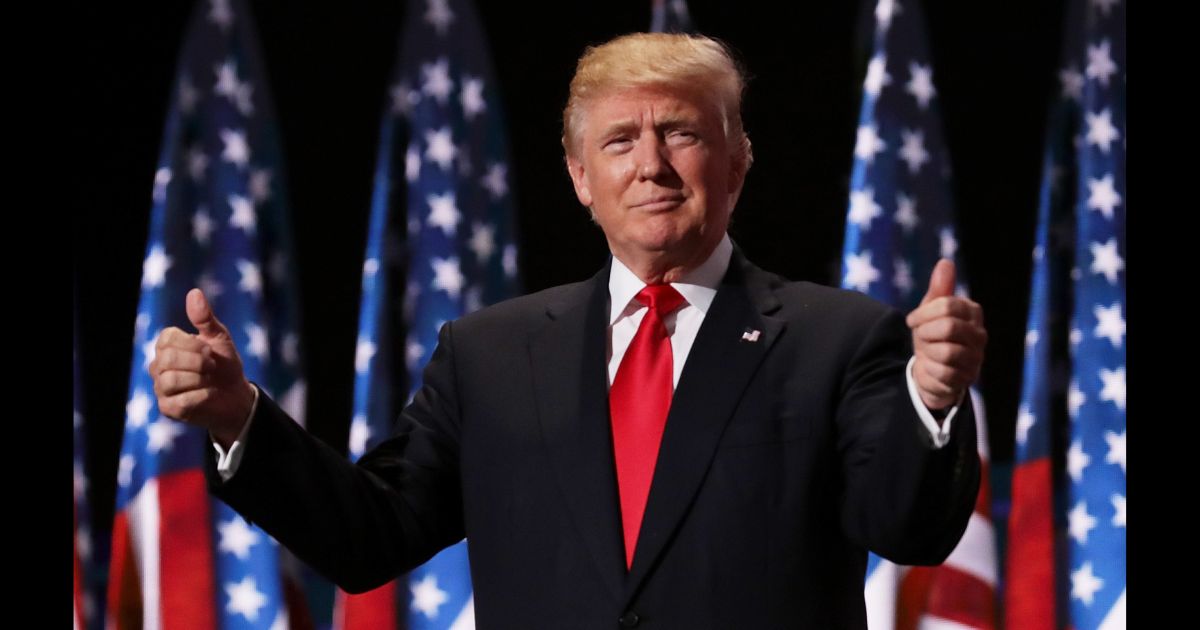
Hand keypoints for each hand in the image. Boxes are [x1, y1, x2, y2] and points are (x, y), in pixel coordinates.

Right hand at [148, 288, 255, 445]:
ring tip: (209, 380)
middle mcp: (158, 365)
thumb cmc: (224, 364)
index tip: (210, 350)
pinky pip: (179, 402)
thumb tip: (194, 292)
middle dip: (197, 362)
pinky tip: (208, 394)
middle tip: (212, 366)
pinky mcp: (168, 408)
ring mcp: (161, 388)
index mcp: (167, 345)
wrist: (236, 396)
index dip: (193, 345)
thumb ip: (205, 318)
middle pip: (167, 360)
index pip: (168, 338)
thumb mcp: (219, 338)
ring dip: (199, 379)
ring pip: (170, 380)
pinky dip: (200, 396)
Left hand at [905, 259, 986, 411]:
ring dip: (928, 351)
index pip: (947, 305)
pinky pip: (943, 372)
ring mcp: (976, 358)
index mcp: (972, 312)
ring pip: (947, 351)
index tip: (912, 321)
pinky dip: (929, 369)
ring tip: (928, 352)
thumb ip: (939, 288)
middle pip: (948, 326)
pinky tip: (930, 367)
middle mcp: (980, 334)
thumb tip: (946, 262)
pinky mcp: (967, 379)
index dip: (923, 313)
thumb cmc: (932, 335)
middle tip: (921, 337)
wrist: (931, 371)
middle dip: (925, 333)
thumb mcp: (930, 311)